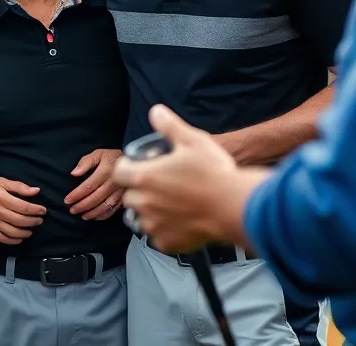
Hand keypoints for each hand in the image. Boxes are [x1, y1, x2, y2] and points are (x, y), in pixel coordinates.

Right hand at [0, 177, 46, 244]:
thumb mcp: (0, 181)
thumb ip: (18, 187)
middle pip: (20, 220)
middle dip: (33, 221)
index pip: (24, 207)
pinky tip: (20, 238)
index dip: (36, 210)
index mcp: (2, 198)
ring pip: (13, 232)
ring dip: (25, 232)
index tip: (43, 211)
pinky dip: (13, 241)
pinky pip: (2, 238)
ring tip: (31, 230)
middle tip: (40, 220)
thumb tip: (36, 191)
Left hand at [64, 148, 122, 219]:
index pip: (88, 186)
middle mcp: (113, 183)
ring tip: (82, 216)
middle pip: (95, 198)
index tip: (67, 201)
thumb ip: (86, 162)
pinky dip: (104, 215)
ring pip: (105, 206)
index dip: (76, 195)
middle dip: (82, 206)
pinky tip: (96, 217)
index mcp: (105, 171)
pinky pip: (114, 209)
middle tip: (72, 210)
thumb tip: (74, 174)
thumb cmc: (112, 156)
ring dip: (92, 213)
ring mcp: (120, 192)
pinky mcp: (124, 197)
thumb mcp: (99, 153)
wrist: (135, 160)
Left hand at [114, 105, 269, 253]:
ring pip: (141, 218)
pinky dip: (164, 230)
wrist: (235, 206)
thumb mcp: (192, 140)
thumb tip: (156, 112)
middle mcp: (144, 203)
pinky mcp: (168, 243)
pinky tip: (180, 220)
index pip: (119, 172)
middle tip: (160, 184)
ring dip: (150, 211)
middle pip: (129, 196)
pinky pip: (158, 237)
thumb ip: (169, 126)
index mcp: (144, 177)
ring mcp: (155, 225)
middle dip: (140, 190)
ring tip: (170, 203)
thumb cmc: (214, 172)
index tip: (139, 166)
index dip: (128, 167)